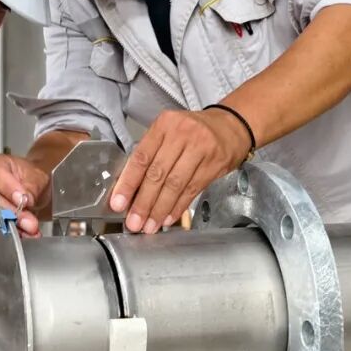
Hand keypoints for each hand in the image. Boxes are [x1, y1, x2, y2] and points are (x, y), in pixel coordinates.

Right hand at [0, 154, 50, 236]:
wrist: (27, 185)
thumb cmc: (28, 177)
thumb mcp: (36, 177)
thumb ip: (31, 188)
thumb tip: (25, 200)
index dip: (9, 191)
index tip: (24, 202)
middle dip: (13, 215)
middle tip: (30, 223)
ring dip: (12, 227)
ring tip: (29, 231)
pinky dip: (8, 233)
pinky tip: (22, 234)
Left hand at [109, 109, 250, 232]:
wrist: (231, 127)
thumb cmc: (194, 131)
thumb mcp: (169, 132)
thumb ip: (151, 154)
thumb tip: (130, 189)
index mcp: (164, 125)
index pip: (141, 157)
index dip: (128, 183)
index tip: (118, 203)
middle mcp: (182, 135)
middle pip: (158, 174)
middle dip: (143, 202)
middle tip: (134, 222)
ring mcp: (200, 149)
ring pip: (175, 185)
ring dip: (160, 209)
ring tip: (149, 225)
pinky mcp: (214, 165)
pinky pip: (192, 190)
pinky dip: (178, 207)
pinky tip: (167, 218)